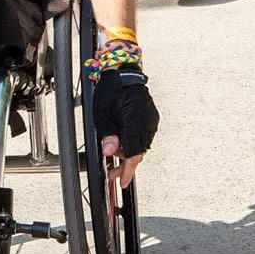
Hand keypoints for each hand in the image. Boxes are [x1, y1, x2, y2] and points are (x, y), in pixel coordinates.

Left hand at [88, 41, 159, 189]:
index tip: (122, 182)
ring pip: (142, 145)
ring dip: (129, 153)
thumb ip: (107, 134)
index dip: (127, 170)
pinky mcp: (151, 117)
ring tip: (114, 154)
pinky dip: (134, 142)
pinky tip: (123, 142)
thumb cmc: (111, 88)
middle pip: (138, 152)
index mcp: (135, 119)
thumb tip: (109, 152)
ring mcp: (151, 119)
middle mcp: (147, 120)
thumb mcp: (102, 112)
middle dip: (125, 163)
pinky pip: (144, 136)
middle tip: (112, 172)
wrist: (123, 71)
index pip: (133, 152)